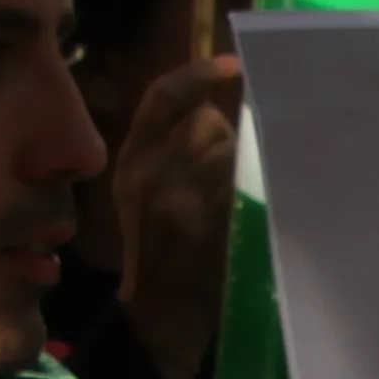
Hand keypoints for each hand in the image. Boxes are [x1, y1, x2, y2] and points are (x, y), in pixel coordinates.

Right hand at [111, 56, 243, 378]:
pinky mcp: (200, 220)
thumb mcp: (148, 193)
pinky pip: (238, 186)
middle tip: (233, 170)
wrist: (159, 315)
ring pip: (228, 154)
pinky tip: (240, 213)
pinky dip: (247, 192)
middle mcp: (146, 170)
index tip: (232, 64)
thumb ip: (172, 151)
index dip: (198, 74)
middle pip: (209, 124)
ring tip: (228, 201)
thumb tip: (214, 112)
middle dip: (228, 141)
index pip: (163, 96)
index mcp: (131, 159)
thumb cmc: (160, 253)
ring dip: (240, 169)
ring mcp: (174, 194)